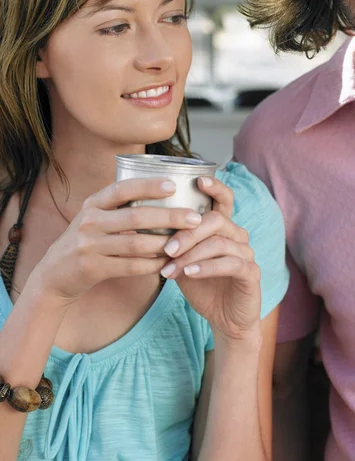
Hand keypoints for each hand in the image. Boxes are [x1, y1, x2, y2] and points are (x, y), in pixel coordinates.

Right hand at [30, 177, 202, 304]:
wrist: (54, 274)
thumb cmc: (87, 241)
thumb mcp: (95, 218)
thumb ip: (120, 208)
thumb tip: (165, 193)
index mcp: (93, 204)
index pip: (123, 189)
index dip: (148, 186)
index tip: (174, 185)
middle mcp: (90, 221)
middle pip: (136, 216)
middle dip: (169, 217)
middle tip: (195, 218)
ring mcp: (89, 245)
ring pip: (136, 243)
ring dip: (165, 244)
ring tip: (187, 242)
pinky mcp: (93, 268)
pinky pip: (131, 266)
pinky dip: (152, 265)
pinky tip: (168, 263)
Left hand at [160, 177, 261, 342]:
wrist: (223, 319)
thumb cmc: (202, 287)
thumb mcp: (182, 262)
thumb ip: (172, 245)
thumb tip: (142, 229)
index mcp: (223, 228)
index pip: (224, 200)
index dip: (215, 187)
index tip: (198, 180)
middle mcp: (238, 236)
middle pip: (216, 220)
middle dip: (188, 232)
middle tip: (166, 248)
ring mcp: (247, 254)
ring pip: (220, 243)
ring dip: (192, 254)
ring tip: (170, 268)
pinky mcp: (252, 274)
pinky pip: (230, 264)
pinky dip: (206, 267)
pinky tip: (189, 274)